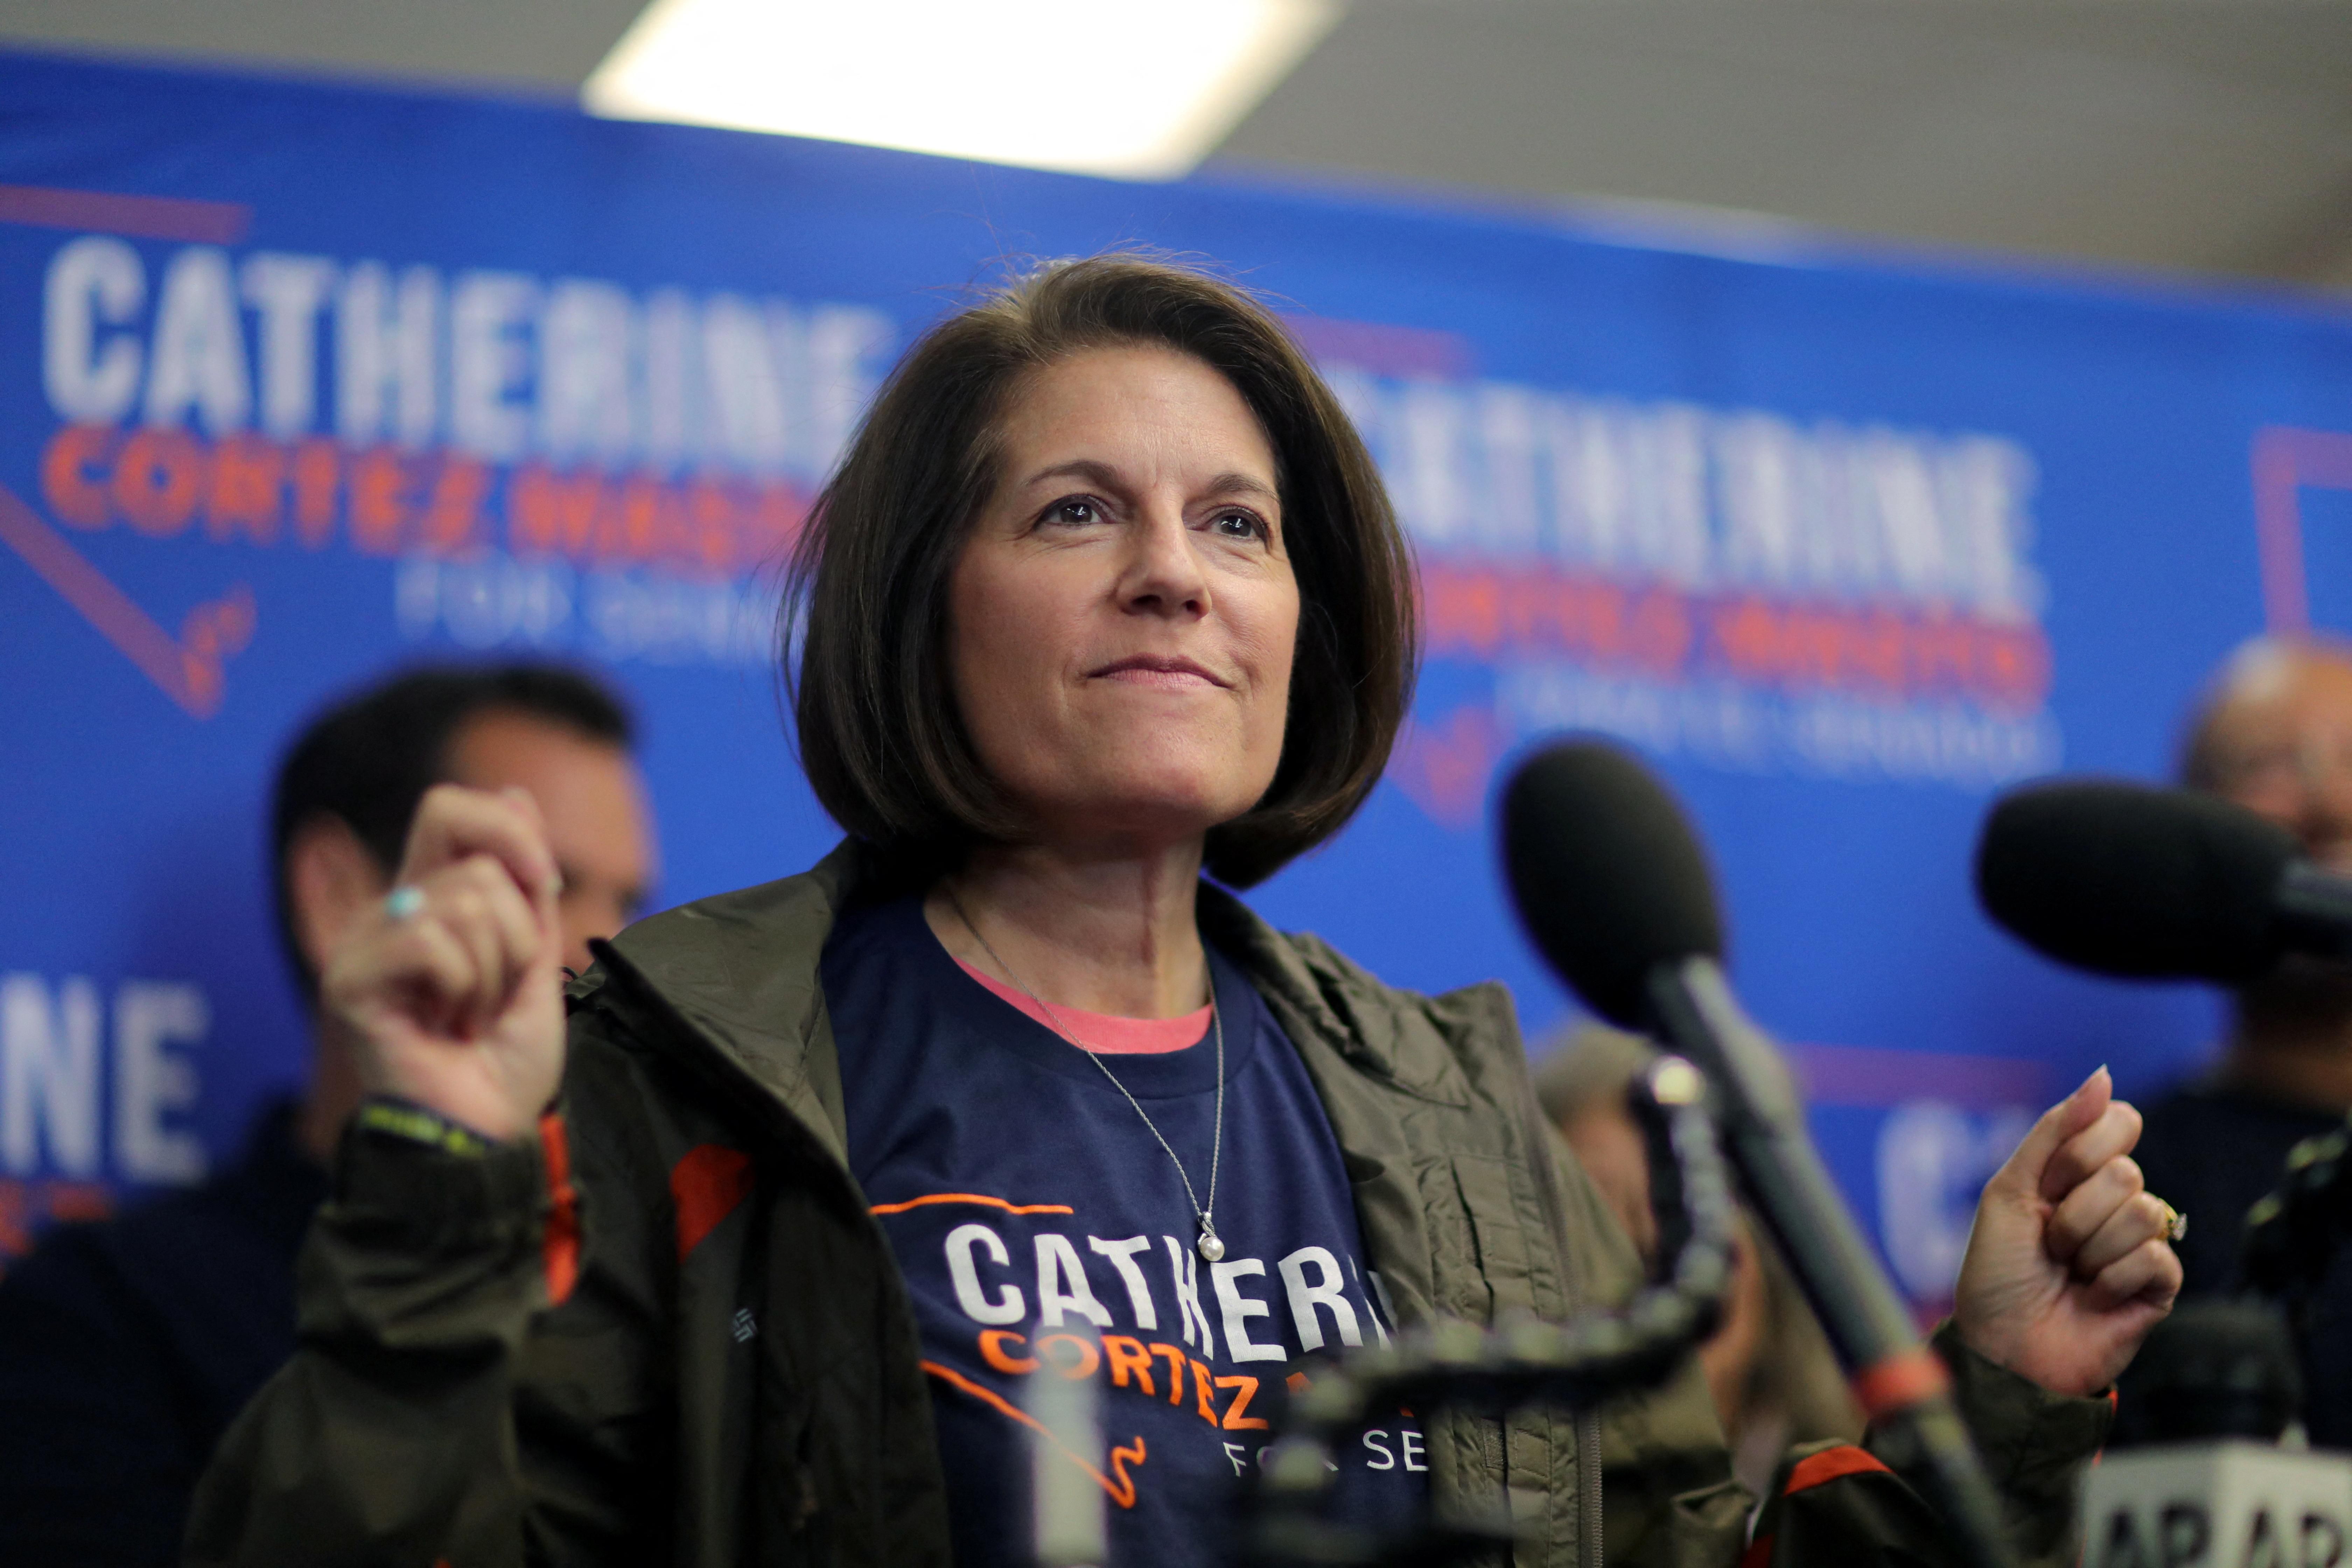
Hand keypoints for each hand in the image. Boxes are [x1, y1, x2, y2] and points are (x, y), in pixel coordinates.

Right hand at [320, 785, 566, 1142]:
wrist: (487, 1130)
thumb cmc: (504, 1057)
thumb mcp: (535, 955)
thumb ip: (525, 879)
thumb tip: (513, 793)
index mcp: (428, 899)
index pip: (448, 808)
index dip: (510, 836)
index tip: (545, 891)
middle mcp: (387, 912)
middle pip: (474, 862)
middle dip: (516, 933)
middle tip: (494, 991)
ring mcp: (363, 945)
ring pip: (464, 903)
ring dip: (494, 971)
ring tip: (470, 1014)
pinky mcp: (348, 980)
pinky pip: (430, 942)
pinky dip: (463, 986)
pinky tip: (443, 1024)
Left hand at [1951, 1066, 2181, 1396]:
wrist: (2003, 1345)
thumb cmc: (1997, 1271)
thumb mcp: (2009, 1190)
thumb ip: (2054, 1131)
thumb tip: (2104, 1076)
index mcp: (2078, 1173)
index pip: (2119, 1123)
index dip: (2083, 1149)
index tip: (2050, 1182)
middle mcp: (2115, 1203)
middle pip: (2125, 1171)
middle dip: (2074, 1211)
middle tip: (2050, 1244)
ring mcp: (2140, 1244)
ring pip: (2143, 1211)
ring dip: (2090, 1247)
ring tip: (2069, 1273)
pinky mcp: (2158, 1287)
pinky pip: (2156, 1257)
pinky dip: (2113, 1279)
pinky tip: (2094, 1297)